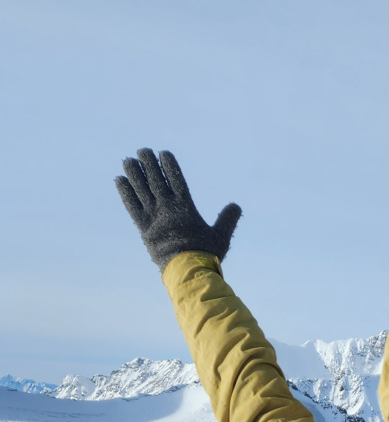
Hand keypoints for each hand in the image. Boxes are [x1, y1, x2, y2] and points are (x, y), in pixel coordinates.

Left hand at [115, 148, 241, 270]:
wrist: (187, 270)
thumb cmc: (206, 254)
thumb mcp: (221, 236)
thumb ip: (227, 220)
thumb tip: (236, 206)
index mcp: (186, 206)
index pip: (175, 178)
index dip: (168, 164)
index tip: (163, 153)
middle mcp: (168, 206)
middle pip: (155, 179)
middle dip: (148, 163)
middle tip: (143, 151)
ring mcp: (154, 215)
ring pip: (141, 188)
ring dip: (134, 173)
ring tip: (129, 161)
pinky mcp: (143, 227)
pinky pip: (131, 205)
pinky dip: (125, 192)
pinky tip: (119, 180)